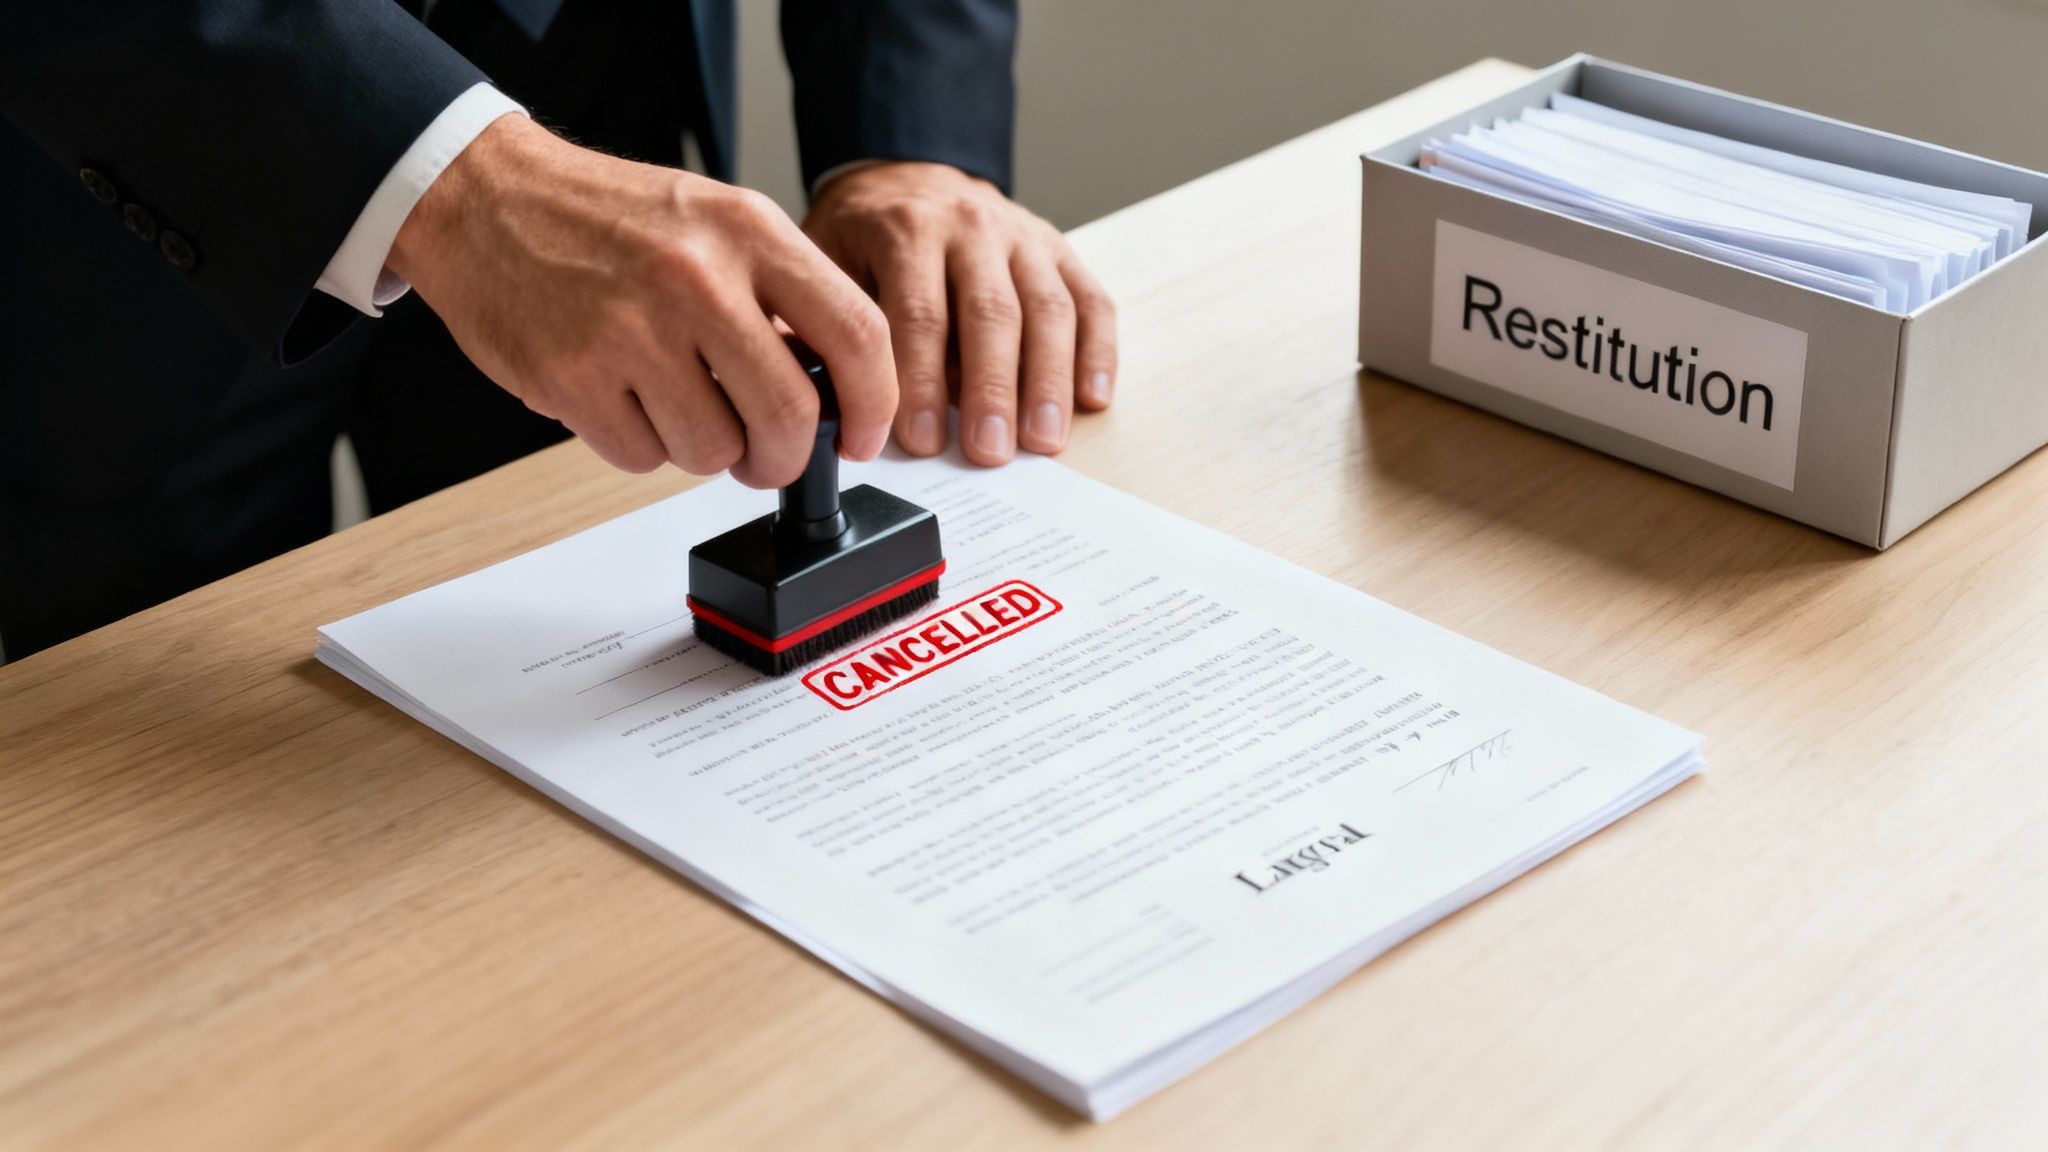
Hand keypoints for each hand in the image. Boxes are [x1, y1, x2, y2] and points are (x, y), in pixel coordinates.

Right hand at [388, 115, 896, 488]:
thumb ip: (783, 293)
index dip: (875, 404)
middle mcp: (696, 278)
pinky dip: (642, 447)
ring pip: (714, 452)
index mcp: (748, 231)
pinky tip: (624, 398)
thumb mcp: (716, 222)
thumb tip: (841, 387)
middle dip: (785, 457)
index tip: (864, 435)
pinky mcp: (573, 379)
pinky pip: (643, 459)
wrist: (486, 199)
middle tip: (769, 455)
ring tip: (676, 403)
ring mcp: (631, 331)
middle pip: (790, 416)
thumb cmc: (607, 219)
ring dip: (705, 450)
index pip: (857, 334)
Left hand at [802, 162, 1116, 464]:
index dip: (921, 383)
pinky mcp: (1059, 250)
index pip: (920, 312)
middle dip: (992, 390)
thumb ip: (834, 323)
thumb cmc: (863, 236)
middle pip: (992, 314)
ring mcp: (1023, 237)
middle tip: (990, 451)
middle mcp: (972, 226)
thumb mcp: (826, 261)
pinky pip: (1090, 301)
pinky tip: (1091, 400)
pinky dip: (1097, 352)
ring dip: (1048, 382)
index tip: (921, 441)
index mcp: (908, 229)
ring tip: (1042, 440)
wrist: (904, 175)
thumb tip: (832, 403)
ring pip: (1048, 310)